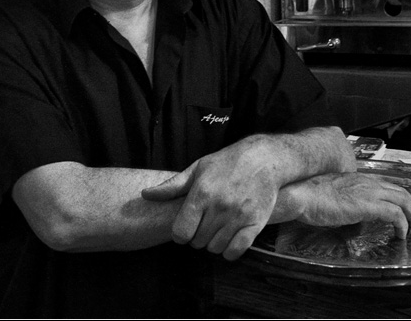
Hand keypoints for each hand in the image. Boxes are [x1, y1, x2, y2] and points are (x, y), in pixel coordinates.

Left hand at [141, 135, 282, 260]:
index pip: (180, 232)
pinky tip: (229, 238)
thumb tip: (145, 194)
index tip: (186, 227)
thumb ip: (172, 186)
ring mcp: (238, 217)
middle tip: (204, 224)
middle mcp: (219, 207)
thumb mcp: (197, 169)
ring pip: (215, 248)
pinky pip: (236, 251)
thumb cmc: (227, 163)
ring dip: (213, 243)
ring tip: (217, 228)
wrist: (264, 159)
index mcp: (202, 194)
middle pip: (197, 242)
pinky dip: (230, 250)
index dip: (180, 233)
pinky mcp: (255, 224)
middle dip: (197, 236)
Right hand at [283, 172, 410, 237]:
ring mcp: (368, 192)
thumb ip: (349, 201)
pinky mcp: (366, 205)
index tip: (408, 212)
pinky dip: (401, 224)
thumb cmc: (310, 196)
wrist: (301, 194)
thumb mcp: (335, 194)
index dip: (403, 199)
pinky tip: (400, 234)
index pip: (390, 187)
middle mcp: (368, 182)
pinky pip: (393, 214)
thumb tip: (355, 214)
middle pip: (402, 192)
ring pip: (402, 200)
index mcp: (360, 179)